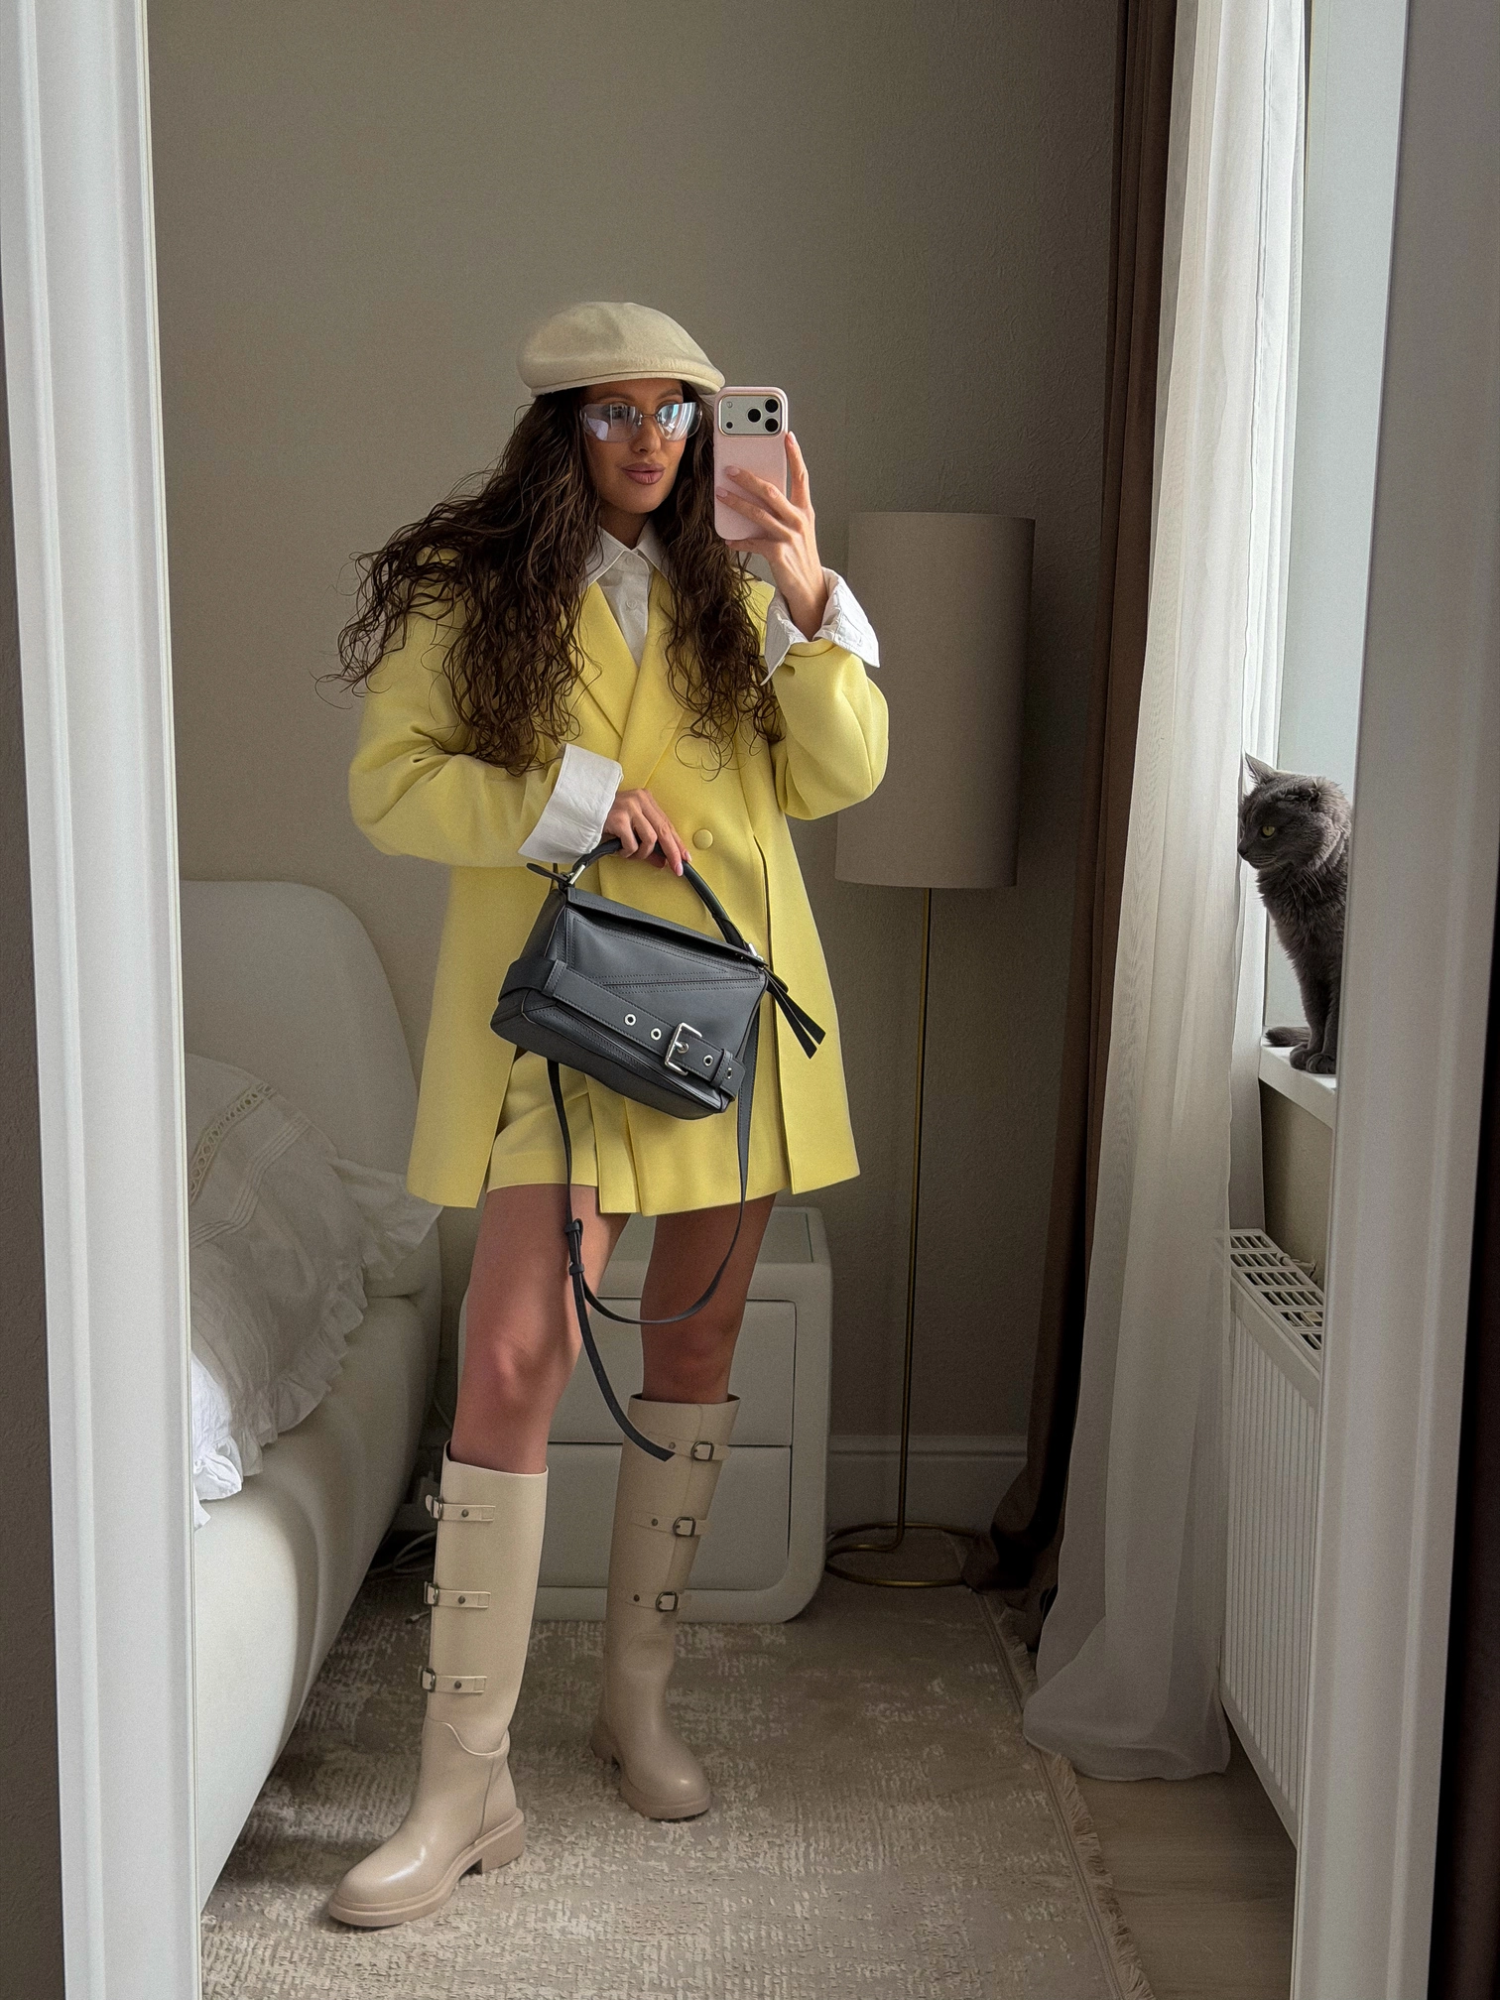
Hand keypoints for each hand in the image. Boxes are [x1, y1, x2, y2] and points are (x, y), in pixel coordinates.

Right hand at [603, 786, 685, 874]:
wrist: (579, 811)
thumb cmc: (604, 819)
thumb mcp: (630, 829)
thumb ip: (647, 843)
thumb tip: (663, 861)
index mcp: (645, 799)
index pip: (667, 824)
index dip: (678, 843)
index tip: (685, 857)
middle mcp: (639, 801)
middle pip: (664, 831)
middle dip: (672, 853)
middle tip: (676, 868)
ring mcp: (629, 808)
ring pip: (650, 839)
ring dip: (642, 853)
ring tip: (631, 854)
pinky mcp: (618, 818)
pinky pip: (632, 844)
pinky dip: (628, 852)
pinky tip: (620, 850)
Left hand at [717, 432, 827, 638]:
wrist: (809, 589)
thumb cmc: (799, 556)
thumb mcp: (797, 529)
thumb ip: (782, 511)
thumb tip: (756, 494)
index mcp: (805, 510)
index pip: (801, 476)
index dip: (794, 455)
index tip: (786, 435)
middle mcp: (799, 520)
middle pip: (771, 490)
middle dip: (748, 477)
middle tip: (730, 468)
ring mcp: (789, 536)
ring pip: (758, 512)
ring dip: (736, 503)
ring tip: (720, 494)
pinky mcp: (778, 553)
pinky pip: (752, 541)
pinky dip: (738, 540)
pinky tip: (728, 539)